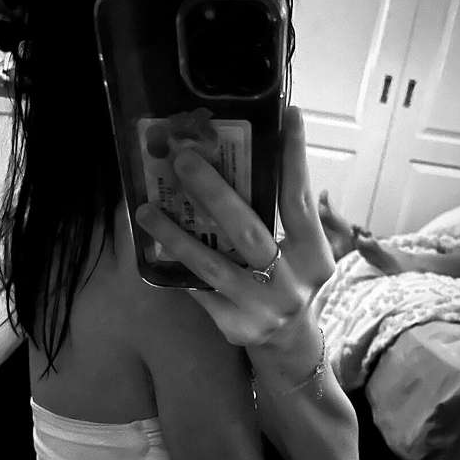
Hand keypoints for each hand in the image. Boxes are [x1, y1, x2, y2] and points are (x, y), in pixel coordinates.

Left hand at [135, 106, 334, 347]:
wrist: (288, 343)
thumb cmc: (289, 281)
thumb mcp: (301, 252)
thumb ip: (284, 216)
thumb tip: (252, 157)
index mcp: (314, 256)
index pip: (300, 201)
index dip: (294, 159)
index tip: (289, 115)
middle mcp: (291, 283)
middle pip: (249, 233)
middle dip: (214, 193)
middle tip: (183, 158)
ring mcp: (262, 308)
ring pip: (212, 267)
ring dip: (176, 235)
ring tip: (145, 209)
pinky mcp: (236, 327)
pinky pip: (199, 291)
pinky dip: (176, 266)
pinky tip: (152, 246)